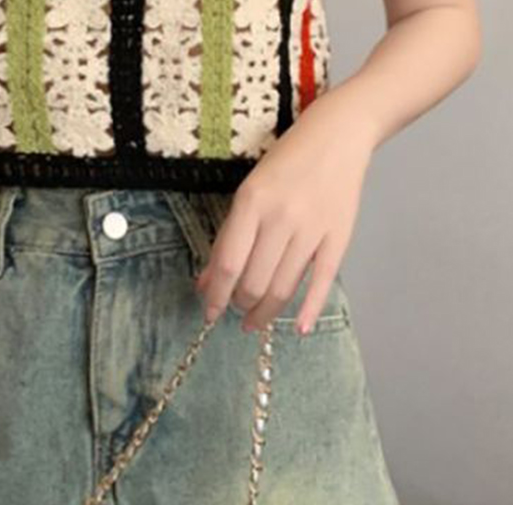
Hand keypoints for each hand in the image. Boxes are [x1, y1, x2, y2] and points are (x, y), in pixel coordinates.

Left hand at [195, 90, 375, 334]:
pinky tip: (298, 329)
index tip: (210, 313)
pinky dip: (309, 310)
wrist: (339, 133)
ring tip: (254, 321)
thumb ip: (227, 239)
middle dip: (240, 305)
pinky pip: (321, 282)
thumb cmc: (286, 162)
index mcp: (252, 203)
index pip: (228, 264)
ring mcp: (312, 229)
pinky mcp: (339, 237)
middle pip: (254, 282)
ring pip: (283, 288)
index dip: (216, 297)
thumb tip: (207, 284)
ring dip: (265, 313)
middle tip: (236, 311)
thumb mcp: (248, 193)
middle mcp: (281, 217)